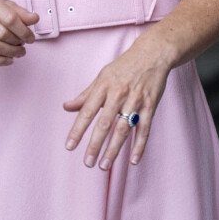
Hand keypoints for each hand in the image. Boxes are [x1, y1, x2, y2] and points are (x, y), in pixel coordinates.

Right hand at [0, 0, 38, 65]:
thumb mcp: (2, 4)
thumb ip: (19, 12)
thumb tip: (34, 19)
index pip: (10, 18)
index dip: (24, 31)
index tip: (31, 38)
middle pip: (1, 33)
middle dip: (17, 43)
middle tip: (23, 47)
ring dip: (9, 53)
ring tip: (18, 53)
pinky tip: (7, 60)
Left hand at [62, 31, 171, 169]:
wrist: (152, 54)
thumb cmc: (124, 66)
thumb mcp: (102, 76)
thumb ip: (85, 94)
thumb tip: (66, 107)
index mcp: (104, 86)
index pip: (87, 111)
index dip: (78, 130)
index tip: (70, 146)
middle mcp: (119, 93)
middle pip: (105, 123)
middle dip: (95, 144)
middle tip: (87, 162)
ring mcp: (136, 100)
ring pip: (123, 128)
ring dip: (114, 149)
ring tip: (104, 165)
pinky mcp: (150, 105)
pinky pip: (144, 128)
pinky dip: (139, 145)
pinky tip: (133, 160)